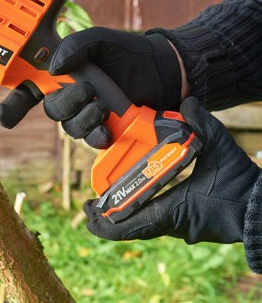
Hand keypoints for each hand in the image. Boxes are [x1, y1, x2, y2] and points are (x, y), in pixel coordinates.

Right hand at [0, 28, 183, 146]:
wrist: (162, 70)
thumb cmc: (128, 51)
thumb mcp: (99, 39)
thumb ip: (75, 45)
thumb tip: (54, 68)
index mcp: (60, 73)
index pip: (28, 90)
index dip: (13, 105)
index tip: (6, 117)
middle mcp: (69, 95)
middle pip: (50, 110)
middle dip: (64, 103)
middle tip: (87, 89)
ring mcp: (86, 113)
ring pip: (69, 127)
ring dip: (84, 118)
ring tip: (103, 106)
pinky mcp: (105, 127)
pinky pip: (90, 140)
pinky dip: (95, 136)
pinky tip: (106, 130)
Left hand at [83, 97, 260, 243]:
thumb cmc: (241, 183)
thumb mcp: (221, 147)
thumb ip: (202, 123)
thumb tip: (186, 102)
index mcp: (175, 210)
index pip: (133, 223)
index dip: (107, 223)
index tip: (89, 214)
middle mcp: (174, 224)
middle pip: (132, 228)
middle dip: (108, 220)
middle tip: (89, 207)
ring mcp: (181, 227)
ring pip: (143, 227)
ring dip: (123, 218)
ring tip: (103, 205)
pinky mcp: (188, 224)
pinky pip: (156, 224)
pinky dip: (139, 216)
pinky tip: (133, 202)